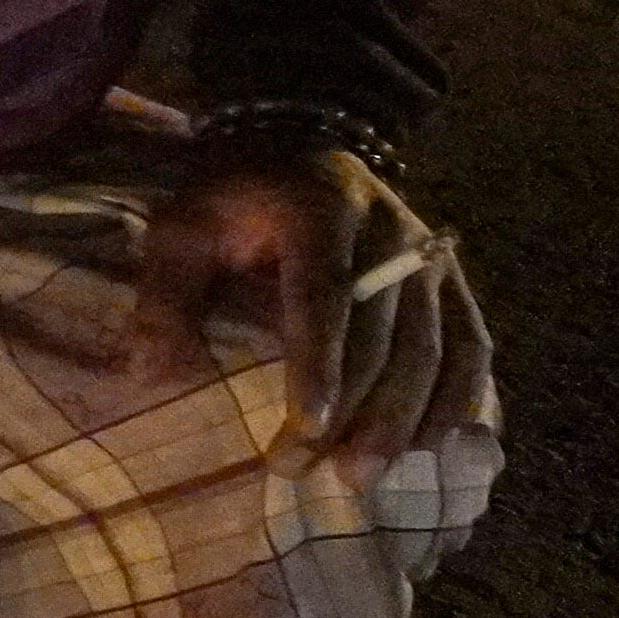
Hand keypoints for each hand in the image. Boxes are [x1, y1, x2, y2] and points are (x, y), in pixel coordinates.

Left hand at [140, 146, 463, 463]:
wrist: (300, 141)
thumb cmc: (235, 197)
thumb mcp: (185, 225)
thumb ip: (165, 293)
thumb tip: (147, 372)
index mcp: (319, 212)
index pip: (325, 297)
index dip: (320, 365)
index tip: (308, 427)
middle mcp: (389, 233)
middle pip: (385, 336)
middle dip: (354, 413)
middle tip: (312, 470)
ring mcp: (430, 257)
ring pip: (436, 349)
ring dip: (405, 420)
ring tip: (364, 476)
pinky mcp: (452, 281)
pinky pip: (471, 346)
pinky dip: (455, 399)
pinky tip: (427, 447)